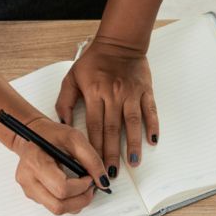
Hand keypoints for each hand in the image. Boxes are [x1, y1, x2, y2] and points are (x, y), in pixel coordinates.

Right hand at [8, 116, 105, 214]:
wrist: (32, 135)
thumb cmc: (51, 135)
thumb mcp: (74, 138)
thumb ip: (91, 159)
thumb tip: (103, 181)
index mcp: (35, 162)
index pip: (61, 188)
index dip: (81, 187)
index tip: (90, 177)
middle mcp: (28, 180)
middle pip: (59, 206)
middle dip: (81, 200)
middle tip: (91, 187)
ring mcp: (29, 190)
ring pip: (57, 210)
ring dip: (76, 203)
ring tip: (83, 187)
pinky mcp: (33, 196)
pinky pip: (54, 207)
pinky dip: (69, 201)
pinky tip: (73, 187)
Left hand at [55, 36, 157, 178]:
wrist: (119, 42)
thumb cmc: (94, 60)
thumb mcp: (72, 77)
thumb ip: (64, 100)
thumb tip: (63, 122)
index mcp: (94, 93)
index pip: (93, 126)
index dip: (94, 148)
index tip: (93, 165)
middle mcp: (113, 95)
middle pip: (112, 130)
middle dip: (112, 153)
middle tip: (112, 173)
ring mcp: (131, 93)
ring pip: (132, 123)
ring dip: (133, 144)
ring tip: (133, 162)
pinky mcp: (145, 90)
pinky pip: (150, 111)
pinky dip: (152, 126)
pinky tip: (153, 140)